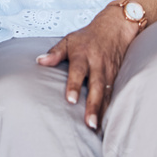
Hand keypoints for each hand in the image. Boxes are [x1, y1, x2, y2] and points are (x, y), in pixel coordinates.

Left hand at [36, 4, 139, 130]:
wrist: (115, 28)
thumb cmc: (87, 37)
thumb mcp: (68, 40)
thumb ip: (54, 53)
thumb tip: (38, 61)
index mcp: (83, 55)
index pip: (78, 71)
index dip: (74, 85)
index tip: (70, 100)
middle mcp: (98, 64)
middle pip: (96, 86)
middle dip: (93, 105)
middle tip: (89, 123)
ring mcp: (109, 72)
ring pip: (107, 94)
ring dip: (103, 111)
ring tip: (96, 129)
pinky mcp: (117, 77)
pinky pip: (114, 95)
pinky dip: (111, 110)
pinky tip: (106, 124)